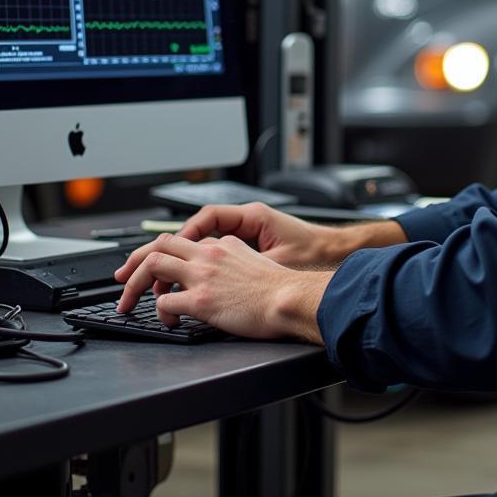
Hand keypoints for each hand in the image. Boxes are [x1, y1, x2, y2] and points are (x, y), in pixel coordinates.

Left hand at [113, 233, 329, 341]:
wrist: (292, 299)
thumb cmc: (282, 289)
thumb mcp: (257, 263)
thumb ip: (235, 262)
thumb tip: (224, 275)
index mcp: (223, 245)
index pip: (183, 242)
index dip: (164, 254)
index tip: (153, 267)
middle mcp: (209, 255)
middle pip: (159, 245)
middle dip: (134, 261)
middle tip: (121, 278)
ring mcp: (203, 276)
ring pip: (152, 265)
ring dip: (133, 284)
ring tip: (128, 302)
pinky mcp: (202, 301)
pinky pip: (165, 303)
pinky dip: (159, 313)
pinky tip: (168, 322)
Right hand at [175, 202, 343, 267]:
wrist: (336, 256)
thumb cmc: (314, 255)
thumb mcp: (277, 262)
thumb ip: (245, 267)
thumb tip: (222, 278)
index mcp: (253, 217)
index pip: (208, 217)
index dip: (187, 234)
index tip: (174, 251)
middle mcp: (249, 220)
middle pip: (202, 226)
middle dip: (179, 245)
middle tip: (159, 264)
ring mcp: (251, 233)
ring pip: (209, 239)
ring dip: (190, 255)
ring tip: (171, 275)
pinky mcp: (254, 247)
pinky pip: (221, 250)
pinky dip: (206, 262)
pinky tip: (198, 280)